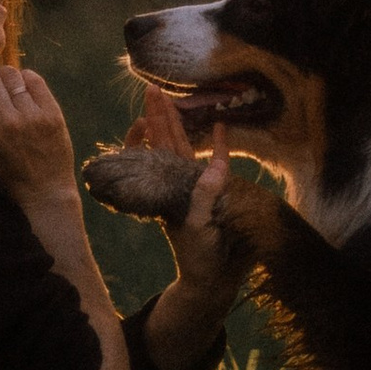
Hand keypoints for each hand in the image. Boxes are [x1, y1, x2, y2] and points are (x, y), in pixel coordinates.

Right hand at [0, 62, 81, 202]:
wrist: (45, 192)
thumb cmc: (8, 176)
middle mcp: (8, 121)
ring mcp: (32, 116)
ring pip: (12, 74)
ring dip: (6, 78)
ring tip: (8, 90)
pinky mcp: (52, 113)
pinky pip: (34, 79)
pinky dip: (25, 78)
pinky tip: (24, 89)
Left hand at [133, 82, 244, 316]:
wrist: (212, 281)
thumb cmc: (199, 255)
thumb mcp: (198, 226)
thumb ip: (207, 195)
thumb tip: (217, 163)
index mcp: (169, 186)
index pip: (159, 149)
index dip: (153, 126)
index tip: (149, 102)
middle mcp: (179, 182)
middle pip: (168, 142)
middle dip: (161, 116)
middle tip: (153, 88)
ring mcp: (196, 186)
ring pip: (185, 149)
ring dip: (180, 125)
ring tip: (175, 100)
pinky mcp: (215, 194)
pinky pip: (216, 164)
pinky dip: (219, 147)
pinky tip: (221, 128)